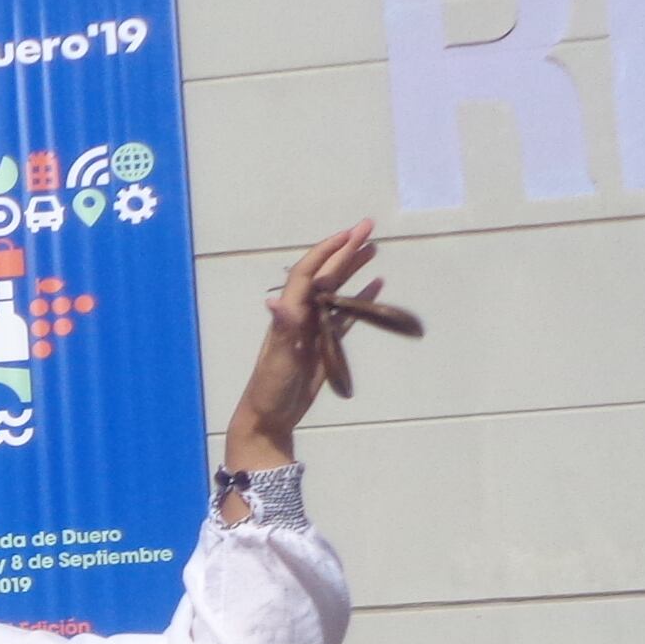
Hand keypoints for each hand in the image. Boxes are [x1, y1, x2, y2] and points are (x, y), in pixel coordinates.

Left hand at [223, 221, 395, 481]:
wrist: (270, 416)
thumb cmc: (270, 388)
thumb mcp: (278, 359)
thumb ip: (282, 331)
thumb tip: (275, 302)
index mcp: (289, 313)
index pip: (308, 273)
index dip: (327, 251)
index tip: (350, 233)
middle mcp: (301, 314)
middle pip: (326, 275)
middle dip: (346, 251)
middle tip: (369, 227)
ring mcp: (313, 328)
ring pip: (337, 291)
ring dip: (353, 269)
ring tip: (373, 249)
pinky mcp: (324, 344)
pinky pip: (345, 316)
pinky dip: (359, 300)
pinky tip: (374, 286)